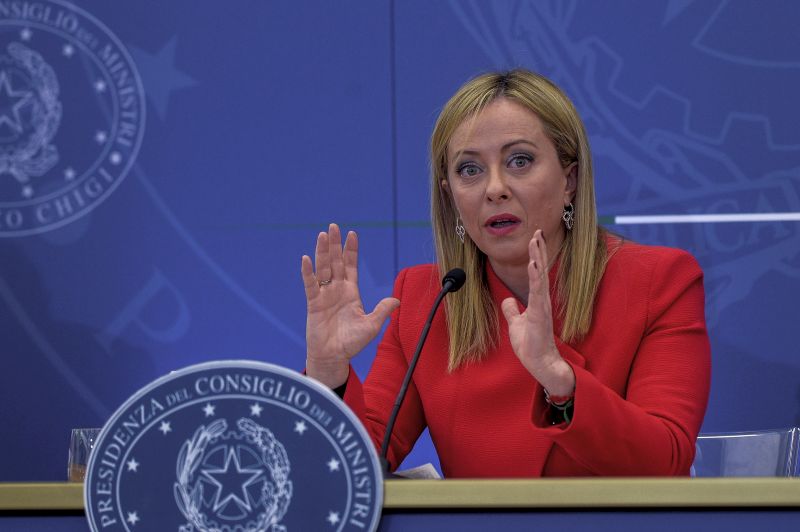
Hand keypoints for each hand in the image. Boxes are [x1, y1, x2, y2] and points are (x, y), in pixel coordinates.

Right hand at [301, 223, 399, 387]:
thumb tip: (397, 300)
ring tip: (322, 235)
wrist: (333, 357)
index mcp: (350, 292)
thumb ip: (382, 311)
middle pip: (335, 262)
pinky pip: (310, 285)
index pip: (351, 266)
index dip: (351, 250)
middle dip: (335, 244)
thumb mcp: (371, 326)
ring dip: (322, 252)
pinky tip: (306, 259)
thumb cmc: (351, 343)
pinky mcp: (314, 304)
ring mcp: (324, 295)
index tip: (352, 234)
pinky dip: (308, 272)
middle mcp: (336, 290)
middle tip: (334, 226)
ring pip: (323, 269)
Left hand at [500, 229, 574, 396]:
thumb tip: (508, 300)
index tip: (535, 239)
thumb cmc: (531, 345)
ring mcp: (542, 306)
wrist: (539, 362)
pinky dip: (536, 277)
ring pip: (540, 277)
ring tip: (536, 241)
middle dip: (539, 250)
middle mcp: (541, 300)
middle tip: (538, 231)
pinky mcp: (539, 314)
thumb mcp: (516, 324)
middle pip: (540, 270)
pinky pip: (538, 292)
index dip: (536, 256)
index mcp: (537, 301)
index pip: (537, 274)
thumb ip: (512, 310)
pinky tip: (534, 264)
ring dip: (538, 258)